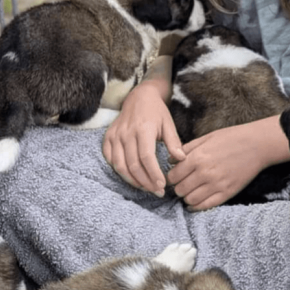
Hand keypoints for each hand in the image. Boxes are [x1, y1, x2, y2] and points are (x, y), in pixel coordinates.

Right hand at [103, 80, 185, 195]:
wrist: (139, 97)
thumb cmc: (157, 112)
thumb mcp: (169, 124)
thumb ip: (174, 142)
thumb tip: (182, 159)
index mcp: (143, 129)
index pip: (146, 157)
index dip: (153, 174)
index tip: (162, 186)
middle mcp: (126, 133)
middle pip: (133, 165)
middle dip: (145, 182)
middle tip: (157, 192)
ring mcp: (115, 136)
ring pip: (120, 165)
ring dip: (132, 180)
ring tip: (146, 187)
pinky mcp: (108, 138)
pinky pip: (110, 159)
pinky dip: (119, 171)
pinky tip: (132, 178)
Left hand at [167, 124, 267, 209]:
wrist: (257, 145)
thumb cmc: (232, 138)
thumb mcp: (207, 138)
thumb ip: (187, 149)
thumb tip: (170, 161)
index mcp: (197, 158)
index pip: (173, 176)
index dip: (172, 178)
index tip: (175, 177)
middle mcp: (205, 173)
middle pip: (180, 190)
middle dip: (178, 188)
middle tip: (182, 185)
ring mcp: (217, 185)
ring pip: (190, 200)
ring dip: (187, 197)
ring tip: (190, 192)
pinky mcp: (227, 193)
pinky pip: (206, 205)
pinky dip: (196, 207)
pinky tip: (195, 203)